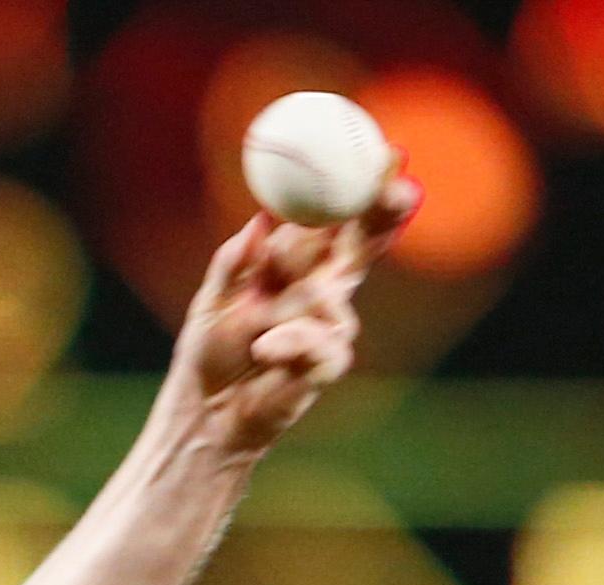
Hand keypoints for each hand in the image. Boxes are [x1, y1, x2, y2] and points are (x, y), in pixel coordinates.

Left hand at [168, 177, 419, 459]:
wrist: (205, 411)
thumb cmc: (209, 351)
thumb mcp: (212, 299)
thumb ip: (234, 262)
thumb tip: (260, 221)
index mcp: (296, 263)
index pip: (336, 216)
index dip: (362, 185)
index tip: (385, 154)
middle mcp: (321, 287)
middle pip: (364, 243)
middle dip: (386, 213)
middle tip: (398, 190)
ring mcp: (329, 324)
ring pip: (336, 298)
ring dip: (304, 306)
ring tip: (260, 331)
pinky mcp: (328, 362)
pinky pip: (321, 342)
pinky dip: (290, 343)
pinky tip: (266, 351)